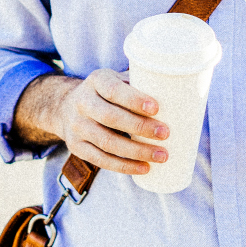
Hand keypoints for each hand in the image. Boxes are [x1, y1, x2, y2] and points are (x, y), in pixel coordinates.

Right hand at [15, 69, 168, 175]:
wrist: (66, 106)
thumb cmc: (106, 91)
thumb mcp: (116, 78)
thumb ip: (139, 82)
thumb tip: (179, 88)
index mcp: (96, 80)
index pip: (114, 90)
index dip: (134, 99)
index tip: (156, 107)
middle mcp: (82, 102)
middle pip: (111, 118)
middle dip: (140, 127)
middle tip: (166, 133)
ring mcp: (77, 126)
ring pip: (107, 142)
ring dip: (137, 152)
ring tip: (162, 155)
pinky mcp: (77, 147)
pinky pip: (101, 160)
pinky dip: (124, 166)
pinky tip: (144, 168)